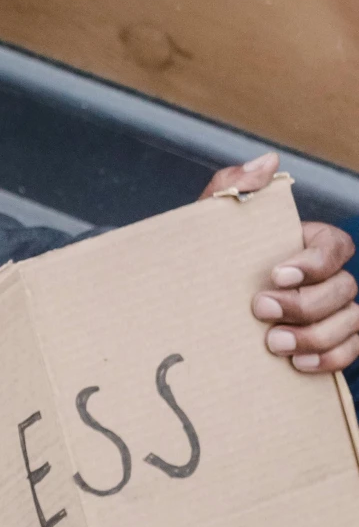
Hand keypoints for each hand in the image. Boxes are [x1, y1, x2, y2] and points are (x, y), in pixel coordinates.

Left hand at [200, 150, 358, 373]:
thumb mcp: (210, 221)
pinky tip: (297, 363)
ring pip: (352, 321)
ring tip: (274, 344)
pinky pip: (351, 352)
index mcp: (306, 243)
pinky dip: (329, 359)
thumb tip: (269, 163)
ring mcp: (330, 313)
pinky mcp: (326, 344)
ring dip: (316, 335)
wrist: (183, 304)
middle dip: (306, 303)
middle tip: (260, 310)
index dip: (315, 261)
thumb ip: (234, 187)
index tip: (276, 274)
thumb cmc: (204, 257)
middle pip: (345, 288)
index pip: (336, 245)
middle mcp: (326, 278)